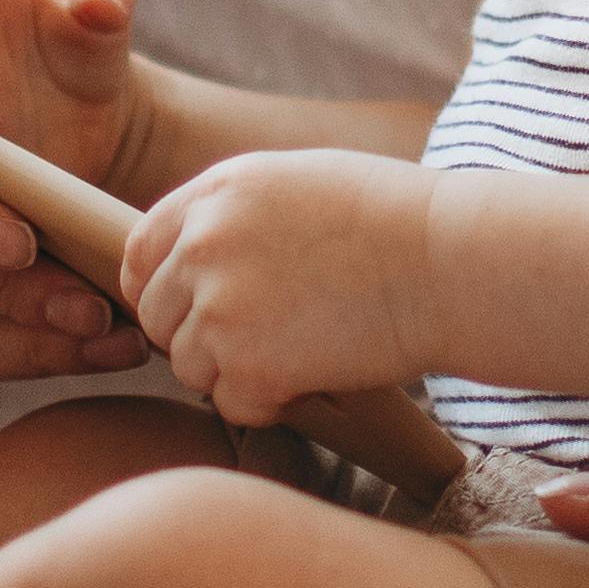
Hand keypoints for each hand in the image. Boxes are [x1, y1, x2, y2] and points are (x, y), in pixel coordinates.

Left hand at [119, 152, 437, 425]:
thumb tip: (191, 258)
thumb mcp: (297, 183)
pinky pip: (231, 404)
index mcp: (215, 194)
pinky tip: (315, 374)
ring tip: (300, 349)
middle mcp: (204, 245)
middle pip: (158, 316)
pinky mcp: (251, 365)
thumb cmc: (393, 220)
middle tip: (263, 337)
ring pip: (190, 366)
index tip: (195, 309)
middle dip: (199, 335)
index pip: (140, 253)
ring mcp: (222, 306)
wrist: (448, 260)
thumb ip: (233, 215)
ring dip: (235, 372)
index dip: (162, 289)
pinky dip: (269, 403)